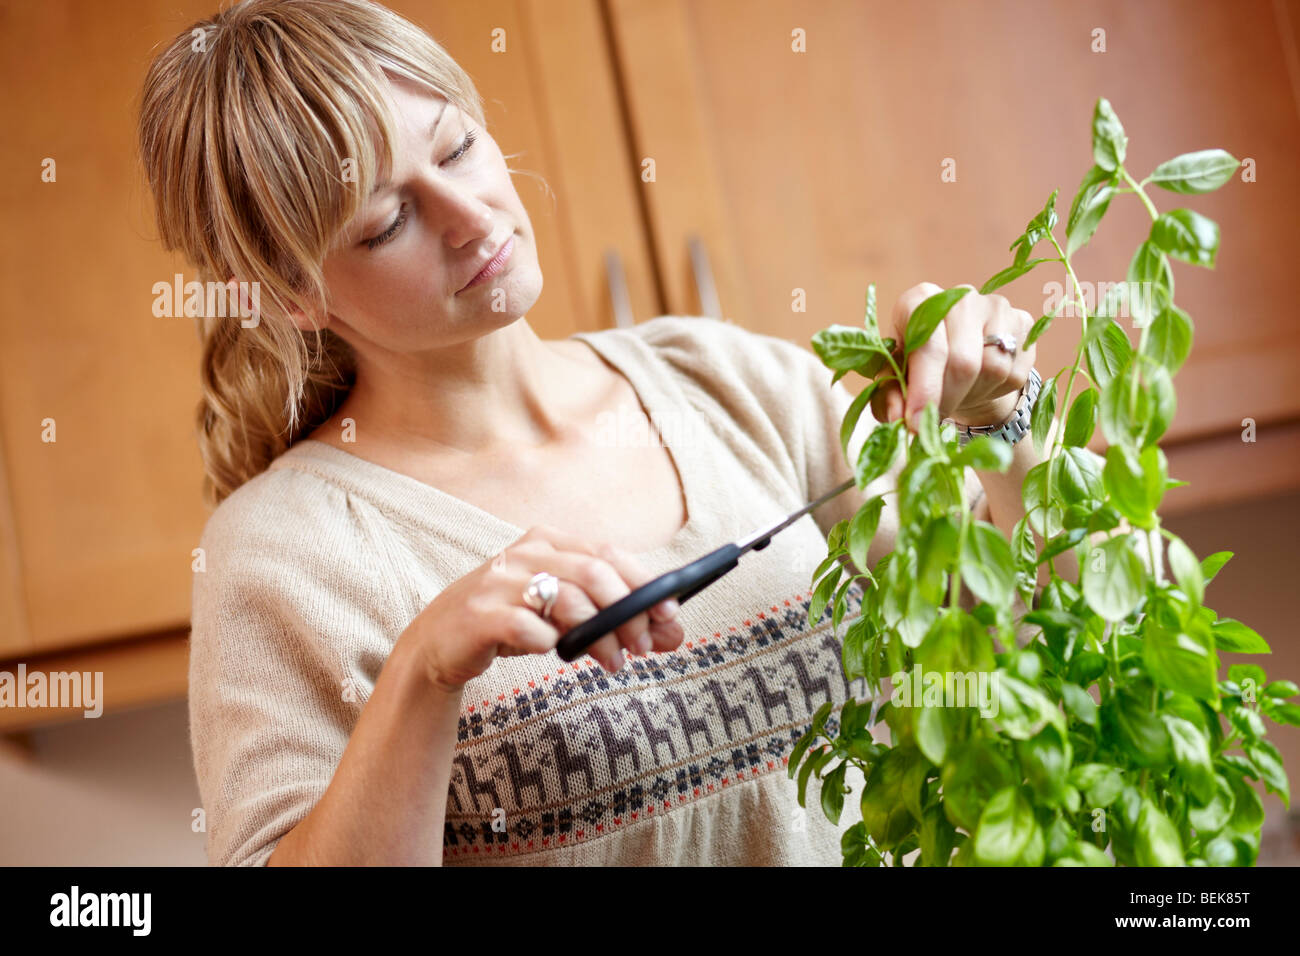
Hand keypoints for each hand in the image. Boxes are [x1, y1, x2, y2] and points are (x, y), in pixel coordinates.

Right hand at [407, 525, 685, 691]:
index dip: (646, 584)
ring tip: (613, 663)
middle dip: (628, 615)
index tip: (671, 615)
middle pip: (595, 575)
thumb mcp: (562, 613)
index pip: (609, 554)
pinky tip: (553, 653)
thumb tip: (672, 632)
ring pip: (568, 600)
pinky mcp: (480, 615)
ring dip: (600, 637)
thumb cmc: (511, 622)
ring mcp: (500, 582)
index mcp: (549, 542)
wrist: (439, 644)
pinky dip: (550, 643)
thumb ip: (612, 615)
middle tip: (643, 649)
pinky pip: (529, 628)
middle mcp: (526, 554)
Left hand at [872, 282, 1036, 432]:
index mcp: (920, 299)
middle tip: (934, 421)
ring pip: (994, 368)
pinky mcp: (1023, 323)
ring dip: (972, 396)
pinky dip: (996, 392)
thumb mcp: (896, 378)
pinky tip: (980, 386)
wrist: (959, 357)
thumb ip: (892, 396)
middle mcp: (961, 296)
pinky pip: (1016, 372)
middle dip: (948, 400)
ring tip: (956, 396)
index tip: (915, 423)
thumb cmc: (918, 365)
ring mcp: (997, 306)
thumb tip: (898, 418)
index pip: (928, 346)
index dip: (924, 389)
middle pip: (963, 360)